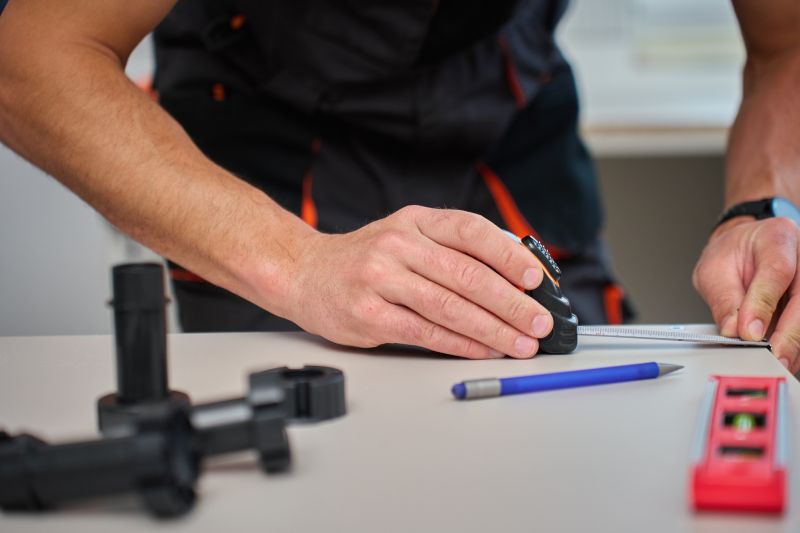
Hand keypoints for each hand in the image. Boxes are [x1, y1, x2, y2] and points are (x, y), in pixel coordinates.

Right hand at [286, 206, 553, 358]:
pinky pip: (426, 333)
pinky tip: (485, 350)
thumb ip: (452, 249)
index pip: (471, 230)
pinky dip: (462, 345)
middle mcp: (397, 244)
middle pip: (466, 274)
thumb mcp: (407, 236)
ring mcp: (380, 279)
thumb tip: (516, 274)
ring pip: (450, 306)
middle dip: (512, 303)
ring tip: (522, 344)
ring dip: (493, 329)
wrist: (305, 273)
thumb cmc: (366, 259)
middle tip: (540, 322)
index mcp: (414, 221)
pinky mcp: (369, 315)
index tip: (538, 279)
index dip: (509, 255)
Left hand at [693, 217, 799, 371]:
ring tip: (780, 362)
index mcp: (776, 237)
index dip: (763, 304)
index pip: (777, 270)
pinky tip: (788, 356)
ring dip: (796, 341)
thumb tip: (733, 330)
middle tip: (774, 356)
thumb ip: (725, 299)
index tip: (749, 332)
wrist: (744, 248)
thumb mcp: (715, 271)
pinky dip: (798, 343)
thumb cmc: (731, 255)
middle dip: (790, 332)